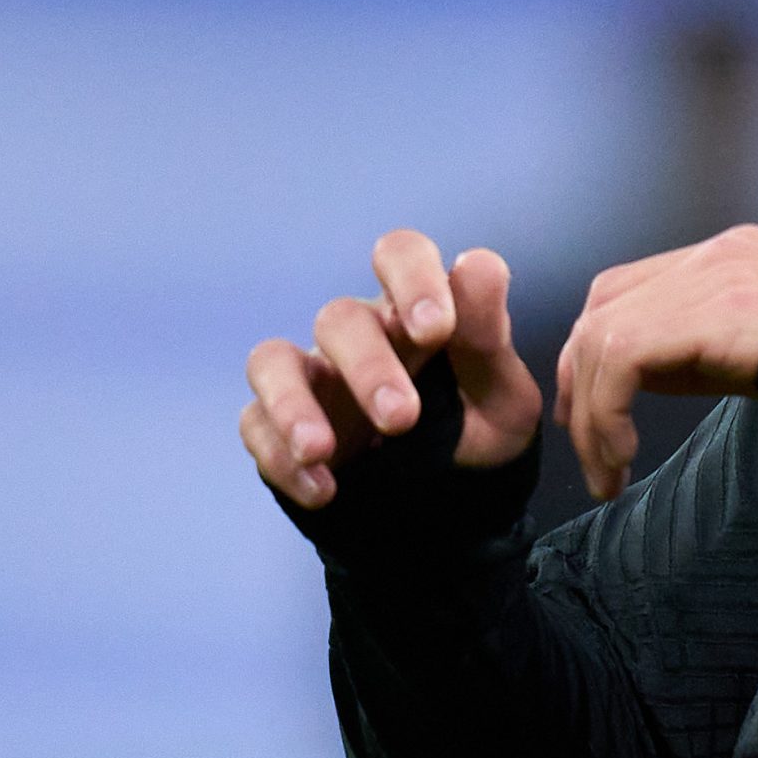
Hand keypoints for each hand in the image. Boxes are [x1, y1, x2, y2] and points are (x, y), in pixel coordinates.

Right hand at [242, 231, 543, 508]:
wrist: (459, 502)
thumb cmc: (478, 429)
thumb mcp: (502, 394)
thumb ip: (487, 337)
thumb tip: (477, 264)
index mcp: (417, 310)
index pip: (401, 255)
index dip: (413, 279)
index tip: (436, 330)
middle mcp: (360, 334)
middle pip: (340, 318)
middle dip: (367, 367)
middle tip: (402, 420)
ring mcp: (314, 379)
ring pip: (274, 360)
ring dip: (293, 404)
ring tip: (320, 450)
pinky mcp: (280, 428)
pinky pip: (255, 425)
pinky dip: (281, 458)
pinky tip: (323, 490)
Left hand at [556, 224, 757, 502]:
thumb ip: (714, 344)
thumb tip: (653, 379)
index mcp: (731, 255)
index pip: (628, 286)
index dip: (595, 350)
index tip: (591, 411)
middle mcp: (715, 255)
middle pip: (604, 305)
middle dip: (582, 382)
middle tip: (588, 448)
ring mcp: (713, 276)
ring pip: (603, 338)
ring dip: (593, 417)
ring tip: (608, 473)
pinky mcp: (710, 312)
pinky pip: (622, 363)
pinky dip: (607, 417)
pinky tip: (624, 461)